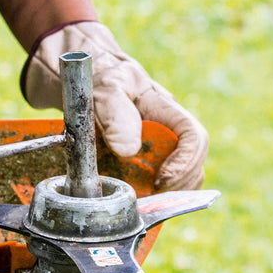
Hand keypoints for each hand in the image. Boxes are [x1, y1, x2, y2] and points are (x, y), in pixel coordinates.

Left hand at [21, 21, 207, 189]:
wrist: (77, 74)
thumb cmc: (96, 75)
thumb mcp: (104, 86)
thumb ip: (115, 113)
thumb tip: (129, 150)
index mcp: (164, 110)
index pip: (194, 137)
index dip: (185, 163)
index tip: (161, 180)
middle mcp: (166, 131)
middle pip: (193, 164)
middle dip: (177, 185)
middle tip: (149, 196)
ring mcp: (155, 147)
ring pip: (179, 178)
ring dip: (164, 195)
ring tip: (140, 199)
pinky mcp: (139, 161)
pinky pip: (155, 184)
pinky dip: (148, 196)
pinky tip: (131, 198)